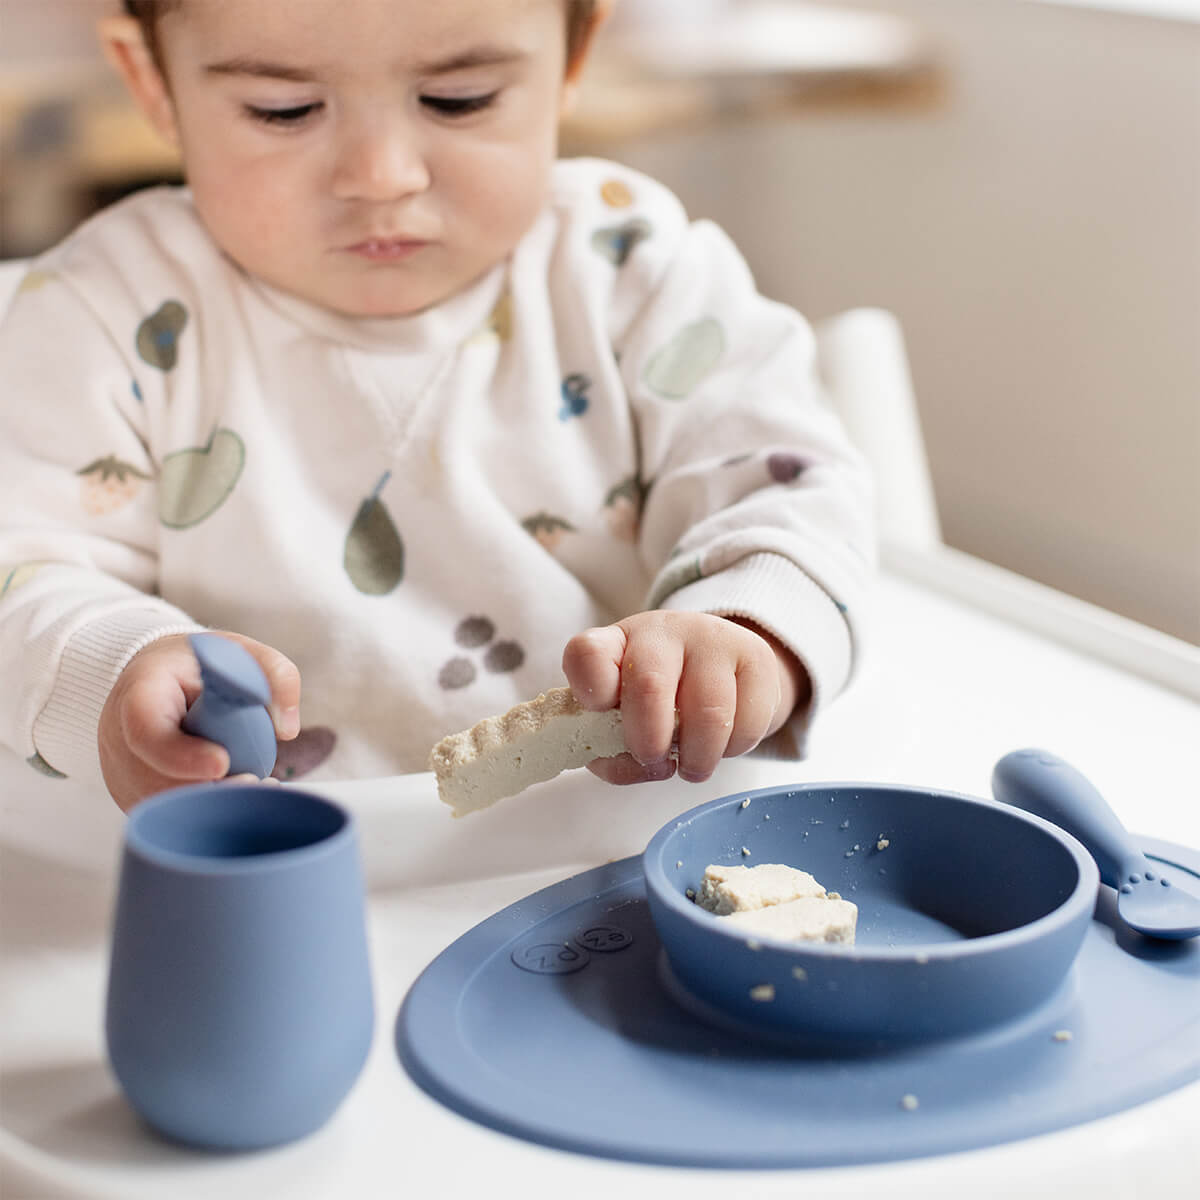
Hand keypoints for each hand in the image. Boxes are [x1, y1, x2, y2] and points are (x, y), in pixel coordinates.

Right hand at [98, 632, 300, 811]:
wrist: (159, 678)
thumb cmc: (201, 665)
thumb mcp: (240, 651)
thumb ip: (274, 674)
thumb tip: (286, 729)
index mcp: (141, 692)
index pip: (146, 731)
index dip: (181, 755)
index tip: (223, 762)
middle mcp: (118, 737)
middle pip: (155, 780)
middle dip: (208, 788)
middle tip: (254, 782)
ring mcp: (121, 771)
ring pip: (160, 803)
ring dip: (208, 804)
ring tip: (252, 787)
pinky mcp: (132, 794)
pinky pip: (163, 813)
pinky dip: (199, 812)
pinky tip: (234, 797)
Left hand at [562, 611, 808, 785]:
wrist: (720, 672)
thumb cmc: (656, 706)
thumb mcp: (623, 723)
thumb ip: (615, 753)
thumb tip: (648, 767)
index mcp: (613, 645)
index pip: (588, 654)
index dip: (590, 690)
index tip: (601, 714)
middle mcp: (660, 632)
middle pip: (648, 685)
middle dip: (648, 741)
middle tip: (655, 761)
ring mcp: (711, 639)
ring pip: (708, 711)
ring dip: (698, 757)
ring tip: (693, 766)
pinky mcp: (755, 656)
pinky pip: (747, 721)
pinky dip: (734, 748)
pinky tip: (723, 741)